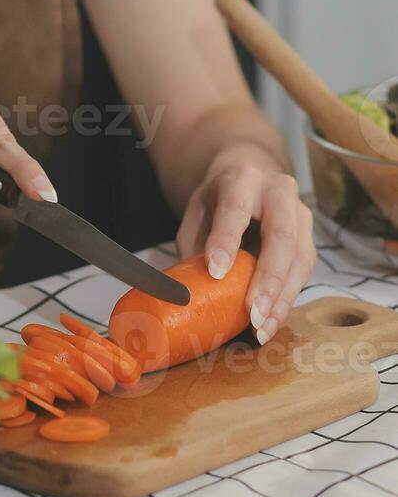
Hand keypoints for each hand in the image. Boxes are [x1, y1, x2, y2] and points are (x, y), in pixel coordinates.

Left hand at [176, 144, 315, 343]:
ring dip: (283, 296)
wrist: (250, 169)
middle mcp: (277, 191)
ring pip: (300, 256)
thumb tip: (187, 292)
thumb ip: (195, 245)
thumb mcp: (197, 211)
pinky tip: (273, 319)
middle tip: (253, 313)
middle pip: (280, 235)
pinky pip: (305, 269)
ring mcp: (300, 212)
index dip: (226, 241)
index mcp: (241, 179)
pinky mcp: (310, 234)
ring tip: (264, 327)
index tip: (216, 273)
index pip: (235, 210)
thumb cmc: (217, 198)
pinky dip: (289, 297)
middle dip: (268, 278)